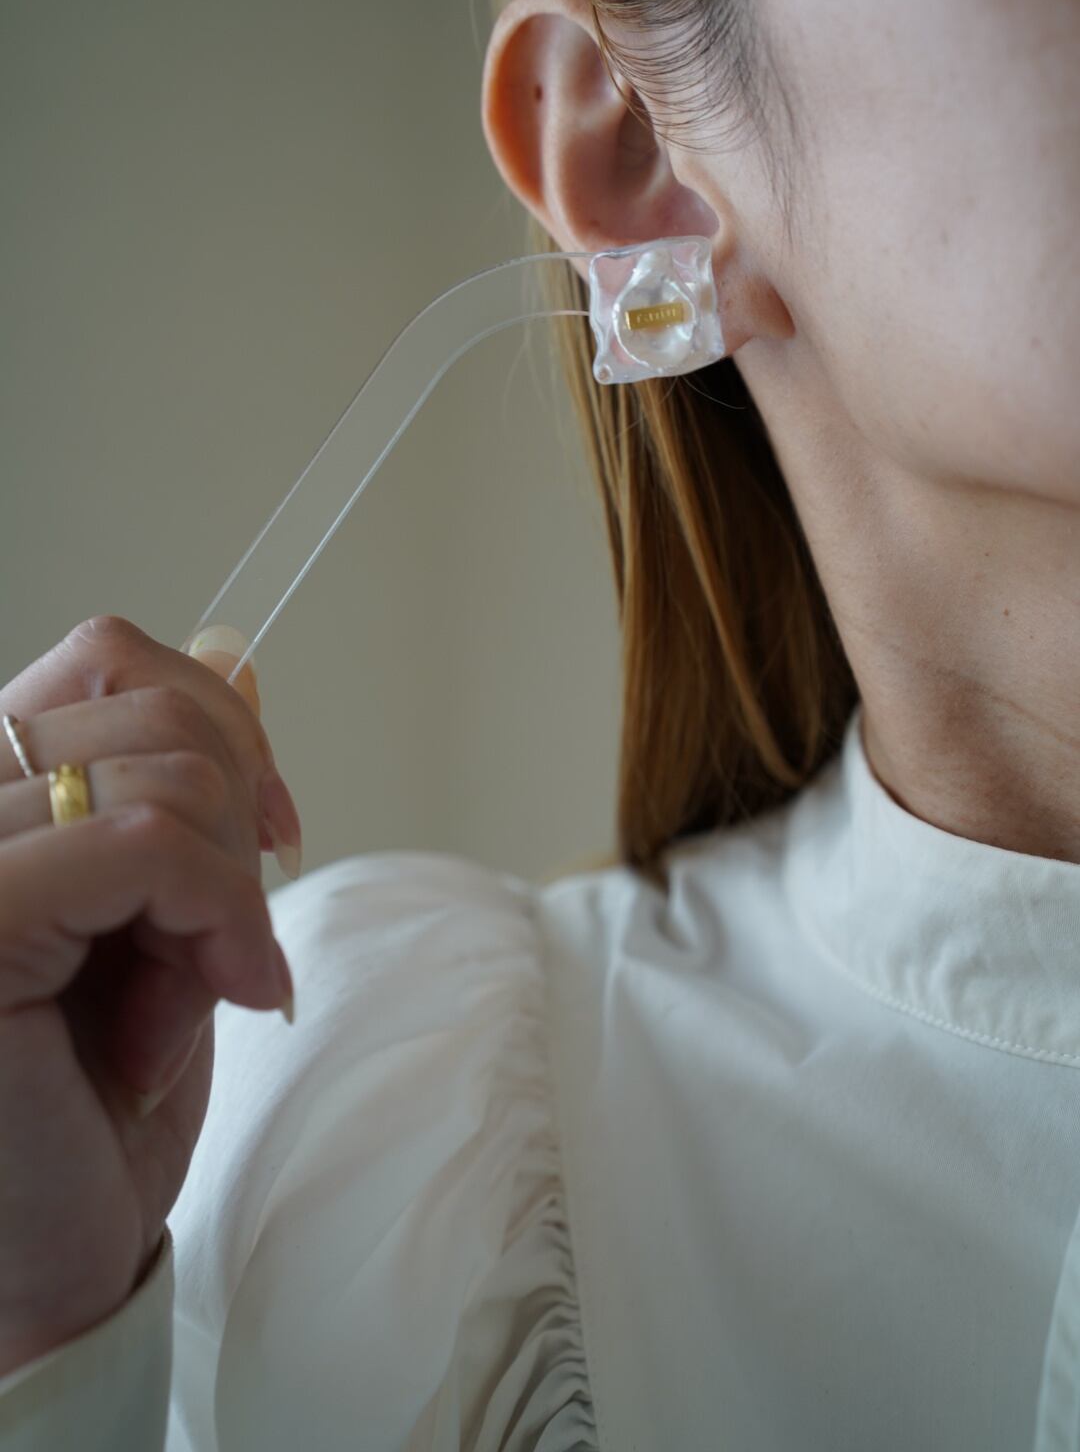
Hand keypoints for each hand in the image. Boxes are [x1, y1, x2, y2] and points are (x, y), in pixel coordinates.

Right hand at [0, 615, 301, 1373]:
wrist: (53, 1254)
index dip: (220, 722)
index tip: (267, 828)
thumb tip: (236, 658)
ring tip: (180, 999)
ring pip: (170, 777)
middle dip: (234, 829)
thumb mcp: (163, 907)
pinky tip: (215, 1005)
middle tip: (220, 948)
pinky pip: (151, 845)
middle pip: (159, 707)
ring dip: (222, 900)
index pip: (109, 656)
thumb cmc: (98, 1091)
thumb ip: (178, 784)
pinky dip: (221, 920)